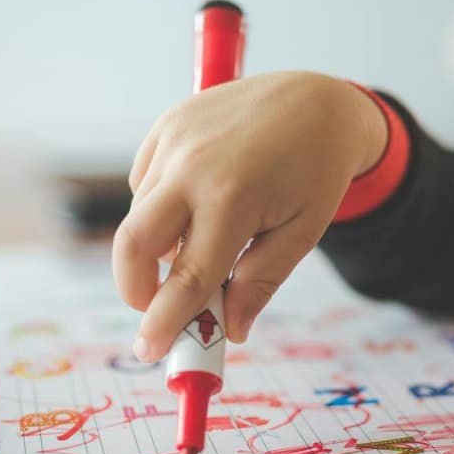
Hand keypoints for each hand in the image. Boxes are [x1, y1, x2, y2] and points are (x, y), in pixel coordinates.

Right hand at [113, 71, 386, 360]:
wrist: (319, 101)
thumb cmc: (316, 172)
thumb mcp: (301, 233)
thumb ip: (260, 283)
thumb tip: (228, 330)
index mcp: (232, 199)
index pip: (186, 277)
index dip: (164, 321)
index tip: (149, 351)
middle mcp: (192, 167)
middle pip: (133, 245)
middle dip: (135, 289)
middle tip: (156, 310)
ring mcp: (174, 140)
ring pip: (139, 215)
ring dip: (158, 246)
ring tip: (204, 242)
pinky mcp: (167, 124)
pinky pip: (143, 182)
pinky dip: (158, 207)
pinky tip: (197, 202)